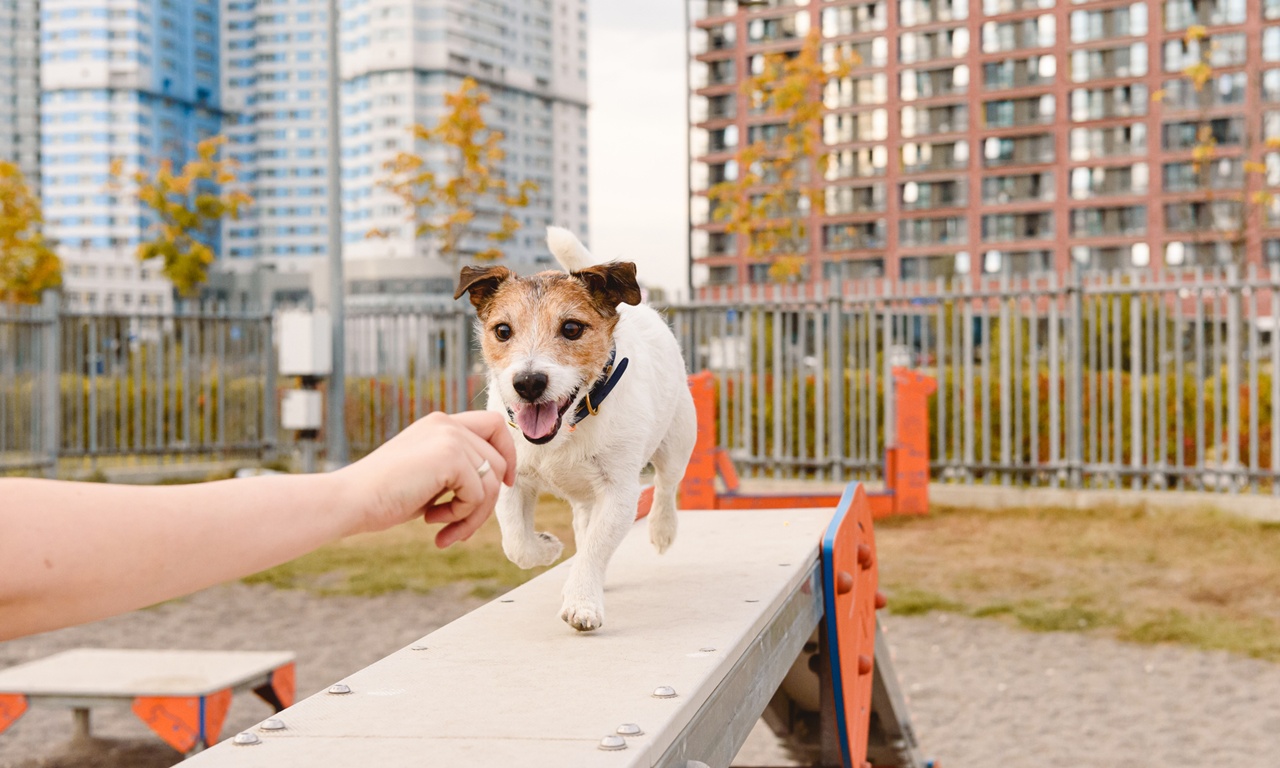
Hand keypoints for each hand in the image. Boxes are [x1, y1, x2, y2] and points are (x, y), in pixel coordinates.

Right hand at [337, 411, 515, 545]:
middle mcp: (448, 424)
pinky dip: (460, 517)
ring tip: (444, 530)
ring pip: (492, 482)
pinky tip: (430, 520)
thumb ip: (460, 471)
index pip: (494, 426)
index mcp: (441, 424)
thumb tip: (498, 484)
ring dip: (472, 516)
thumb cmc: (384, 495)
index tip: (505, 483)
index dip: (507, 454)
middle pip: (498, 461)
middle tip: (461, 527)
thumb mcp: (429, 476)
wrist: (351, 500)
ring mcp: (450, 437)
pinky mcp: (450, 456)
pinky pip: (478, 495)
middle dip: (488, 501)